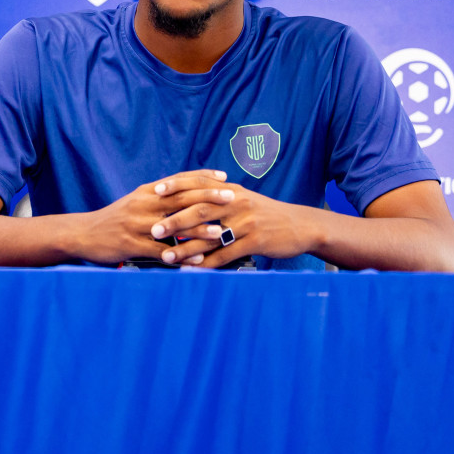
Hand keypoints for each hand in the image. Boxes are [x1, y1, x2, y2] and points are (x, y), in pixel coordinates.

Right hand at [72, 170, 239, 265]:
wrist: (82, 233)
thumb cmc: (113, 220)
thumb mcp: (134, 202)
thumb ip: (158, 197)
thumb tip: (185, 193)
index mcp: (146, 192)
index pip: (179, 180)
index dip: (202, 177)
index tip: (225, 176)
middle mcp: (142, 204)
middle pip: (181, 197)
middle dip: (209, 197)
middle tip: (233, 197)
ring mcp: (136, 224)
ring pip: (173, 224)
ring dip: (199, 228)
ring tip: (221, 231)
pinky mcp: (130, 244)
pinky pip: (160, 250)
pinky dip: (180, 255)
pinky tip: (197, 261)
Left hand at [150, 182, 310, 267]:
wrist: (300, 226)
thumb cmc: (264, 214)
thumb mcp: (242, 199)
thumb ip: (217, 196)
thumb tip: (187, 195)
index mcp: (231, 190)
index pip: (200, 183)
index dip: (177, 185)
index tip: (154, 190)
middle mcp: (237, 203)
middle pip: (200, 209)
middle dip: (174, 221)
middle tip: (153, 230)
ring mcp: (247, 223)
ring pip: (210, 236)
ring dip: (186, 248)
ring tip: (167, 257)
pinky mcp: (256, 241)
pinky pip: (226, 254)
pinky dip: (208, 264)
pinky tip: (192, 270)